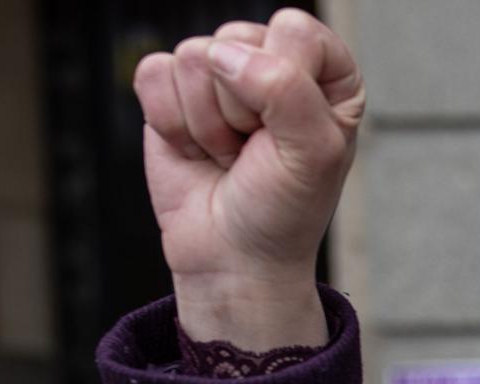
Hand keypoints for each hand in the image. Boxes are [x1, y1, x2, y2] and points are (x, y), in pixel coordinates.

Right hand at [132, 8, 364, 347]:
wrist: (233, 257)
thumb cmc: (284, 209)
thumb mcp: (313, 154)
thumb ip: (286, 90)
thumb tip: (224, 55)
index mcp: (325, 73)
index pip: (294, 30)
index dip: (283, 82)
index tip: (290, 133)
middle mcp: (273, 63)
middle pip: (236, 40)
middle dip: (240, 109)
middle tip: (254, 151)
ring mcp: (219, 75)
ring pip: (192, 58)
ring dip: (207, 123)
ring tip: (228, 155)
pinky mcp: (171, 91)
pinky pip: (153, 73)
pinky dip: (171, 124)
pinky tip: (196, 150)